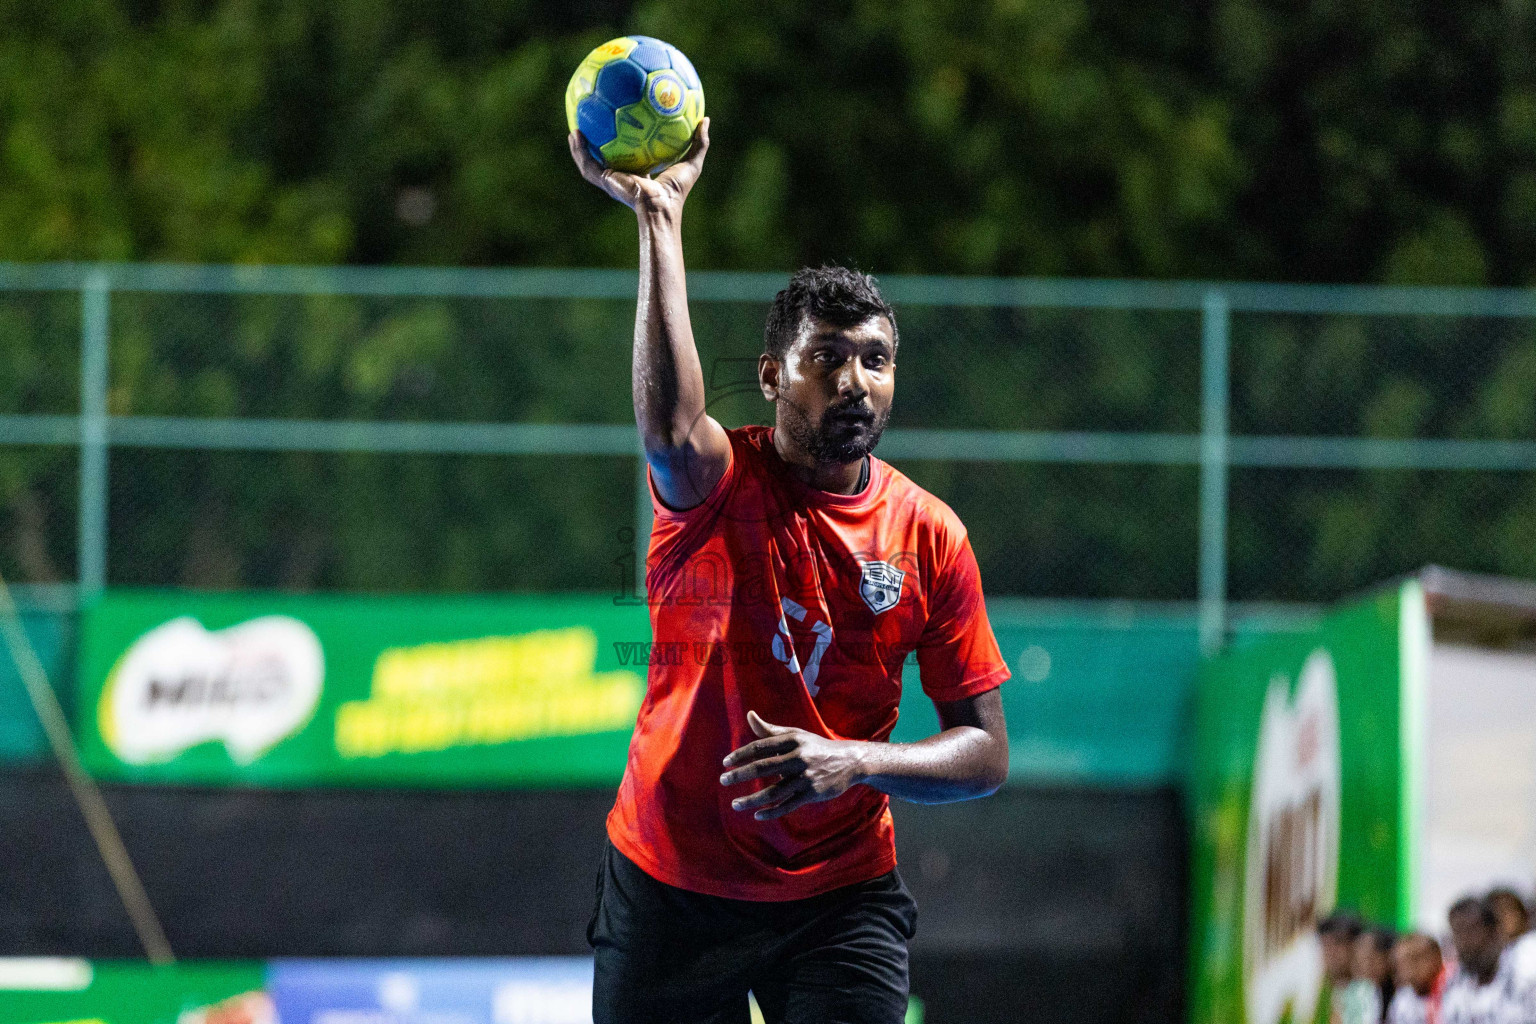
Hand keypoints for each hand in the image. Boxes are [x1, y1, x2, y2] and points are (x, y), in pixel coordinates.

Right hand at [569, 116, 710, 215]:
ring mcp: (612, 180)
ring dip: (581, 148)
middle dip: (598, 143)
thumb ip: (699, 141)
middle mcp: (623, 177)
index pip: (630, 157)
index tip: (621, 126)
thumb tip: (705, 119)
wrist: (661, 207)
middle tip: (592, 123)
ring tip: (574, 129)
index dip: (625, 143)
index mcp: (640, 174)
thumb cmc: (677, 190)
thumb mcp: (691, 161)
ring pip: (591, 162)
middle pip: (607, 157)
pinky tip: (574, 134)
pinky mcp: (605, 181)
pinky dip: (579, 151)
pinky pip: (587, 164)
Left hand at [719, 710, 866, 819]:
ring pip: (773, 791)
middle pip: (763, 767)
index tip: (725, 763)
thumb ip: (770, 730)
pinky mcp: (812, 793)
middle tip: (723, 780)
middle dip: (740, 775)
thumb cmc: (816, 747)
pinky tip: (757, 815)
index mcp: (792, 740)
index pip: (760, 747)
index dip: (741, 755)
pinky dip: (772, 812)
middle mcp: (798, 757)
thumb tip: (749, 715)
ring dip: (752, 799)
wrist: (850, 761)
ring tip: (735, 804)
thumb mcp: (795, 735)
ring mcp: (806, 777)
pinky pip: (788, 805)